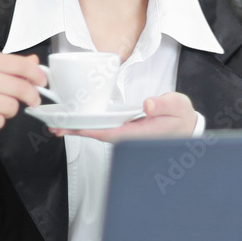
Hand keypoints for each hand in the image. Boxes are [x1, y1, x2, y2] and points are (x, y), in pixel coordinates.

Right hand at [0, 52, 45, 177]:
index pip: (20, 65)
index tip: (43, 82)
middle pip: (22, 88)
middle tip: (32, 101)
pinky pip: (0, 122)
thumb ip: (6, 66)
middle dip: (30, 96)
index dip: (37, 75)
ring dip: (7, 110)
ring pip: (12, 107)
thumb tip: (34, 61)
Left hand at [50, 91, 197, 142]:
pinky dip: (88, 124)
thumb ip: (163, 104)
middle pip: (98, 134)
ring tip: (58, 124)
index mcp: (140, 133)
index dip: (91, 130)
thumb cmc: (182, 117)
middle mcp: (129, 136)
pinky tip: (76, 120)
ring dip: (79, 127)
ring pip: (98, 131)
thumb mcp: (177, 106)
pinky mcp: (125, 128)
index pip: (111, 133)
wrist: (187, 126)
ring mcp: (126, 133)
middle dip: (77, 130)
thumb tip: (147, 105)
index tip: (74, 127)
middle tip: (54, 127)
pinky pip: (103, 127)